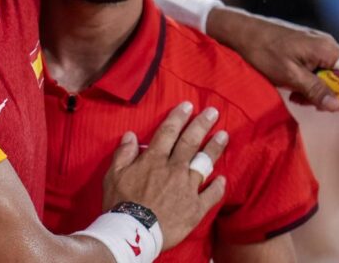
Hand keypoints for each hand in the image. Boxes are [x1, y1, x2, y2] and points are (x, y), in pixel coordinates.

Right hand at [103, 102, 227, 250]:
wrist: (133, 233)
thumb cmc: (121, 203)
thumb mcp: (114, 174)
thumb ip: (123, 153)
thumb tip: (130, 135)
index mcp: (154, 159)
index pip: (168, 131)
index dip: (178, 117)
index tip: (188, 105)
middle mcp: (173, 169)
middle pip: (190, 142)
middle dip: (202, 124)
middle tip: (213, 112)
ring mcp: (187, 188)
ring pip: (204, 163)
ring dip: (214, 148)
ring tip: (224, 136)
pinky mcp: (195, 208)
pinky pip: (211, 195)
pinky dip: (218, 187)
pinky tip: (223, 179)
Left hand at [206, 7, 338, 111]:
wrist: (240, 32)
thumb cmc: (262, 51)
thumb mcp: (289, 76)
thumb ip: (315, 89)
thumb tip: (337, 105)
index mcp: (327, 50)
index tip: (323, 104)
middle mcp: (326, 45)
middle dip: (323, 93)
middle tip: (301, 98)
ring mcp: (314, 45)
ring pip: (325, 75)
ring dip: (311, 89)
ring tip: (292, 92)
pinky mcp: (303, 47)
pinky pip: (313, 68)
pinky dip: (304, 80)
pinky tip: (290, 84)